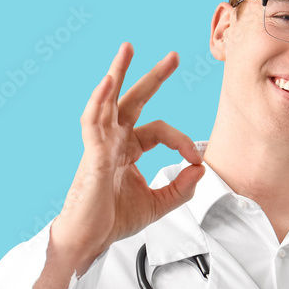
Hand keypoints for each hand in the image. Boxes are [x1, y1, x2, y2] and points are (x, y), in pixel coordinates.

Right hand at [51, 42, 203, 267]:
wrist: (88, 240)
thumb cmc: (112, 221)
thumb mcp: (159, 204)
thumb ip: (181, 188)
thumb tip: (200, 169)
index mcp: (127, 150)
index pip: (160, 131)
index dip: (182, 142)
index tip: (196, 160)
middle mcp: (112, 142)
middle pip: (133, 100)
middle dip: (153, 77)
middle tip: (174, 57)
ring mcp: (99, 145)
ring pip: (108, 100)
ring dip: (118, 72)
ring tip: (128, 48)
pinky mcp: (91, 155)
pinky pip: (93, 121)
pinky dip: (100, 99)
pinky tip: (108, 81)